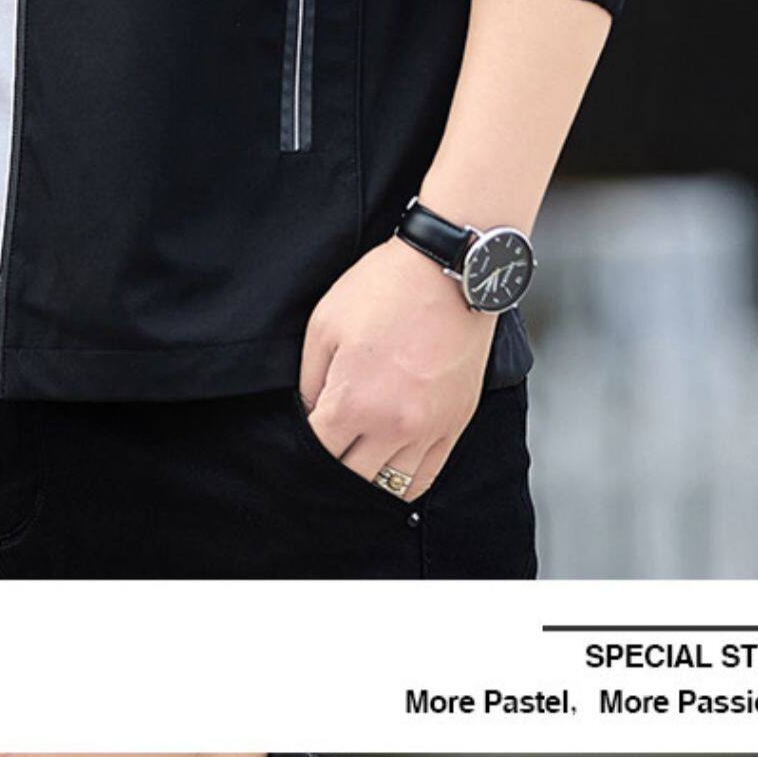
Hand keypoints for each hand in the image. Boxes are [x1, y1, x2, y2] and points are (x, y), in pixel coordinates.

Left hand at [298, 235, 496, 499]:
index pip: (318, 451)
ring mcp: (429, 429)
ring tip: (356, 459)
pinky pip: (426, 477)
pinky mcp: (455, 424)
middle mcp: (392, 426)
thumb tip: (309, 414)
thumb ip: (310, 380)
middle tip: (328, 446)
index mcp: (353, 402)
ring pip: (390, 486)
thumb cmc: (384, 289)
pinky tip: (389, 468)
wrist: (447, 270)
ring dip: (367, 477)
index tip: (304, 430)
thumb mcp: (324, 325)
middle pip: (351, 476)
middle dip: (332, 464)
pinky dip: (404, 483)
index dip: (302, 444)